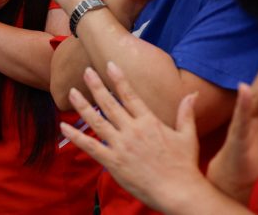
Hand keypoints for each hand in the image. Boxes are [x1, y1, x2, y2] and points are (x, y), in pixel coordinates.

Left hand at [60, 62, 207, 213]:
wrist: (178, 191)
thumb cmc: (185, 165)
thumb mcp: (188, 136)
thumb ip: (186, 113)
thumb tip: (192, 93)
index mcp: (149, 122)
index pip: (129, 95)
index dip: (118, 79)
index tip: (109, 65)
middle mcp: (132, 130)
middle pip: (109, 103)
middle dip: (96, 86)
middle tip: (86, 71)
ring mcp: (121, 146)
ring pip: (96, 121)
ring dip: (82, 106)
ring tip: (72, 92)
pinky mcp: (113, 162)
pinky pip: (90, 147)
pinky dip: (76, 136)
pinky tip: (64, 126)